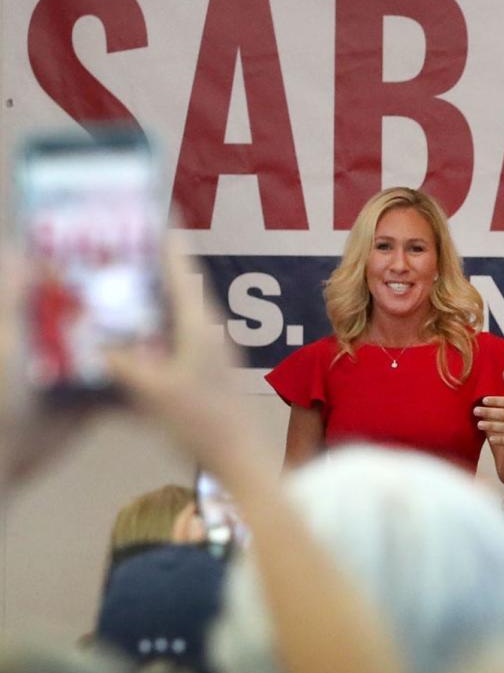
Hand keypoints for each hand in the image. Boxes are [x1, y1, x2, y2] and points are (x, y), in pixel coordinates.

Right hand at [106, 237, 276, 476]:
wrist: (240, 455)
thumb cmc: (201, 421)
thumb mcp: (152, 390)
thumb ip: (122, 362)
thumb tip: (94, 341)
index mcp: (198, 325)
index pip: (181, 273)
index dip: (168, 244)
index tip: (159, 216)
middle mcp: (209, 331)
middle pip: (179, 290)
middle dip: (154, 270)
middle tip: (127, 252)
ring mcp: (212, 350)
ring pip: (180, 314)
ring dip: (156, 301)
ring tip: (126, 290)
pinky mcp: (209, 370)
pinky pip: (179, 337)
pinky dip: (160, 329)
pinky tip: (141, 338)